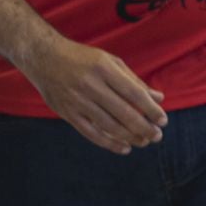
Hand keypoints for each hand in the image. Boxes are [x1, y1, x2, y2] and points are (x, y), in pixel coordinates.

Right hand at [20, 36, 164, 153]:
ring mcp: (76, 100)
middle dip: (144, 128)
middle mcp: (90, 84)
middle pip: (124, 113)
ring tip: (143, 141)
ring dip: (130, 137)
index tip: (162, 120)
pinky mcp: (66, 112)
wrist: (42, 56)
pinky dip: (109, 143)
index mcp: (103, 68)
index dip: (151, 110)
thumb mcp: (109, 61)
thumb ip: (133, 80)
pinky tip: (124, 148)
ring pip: (109, 126)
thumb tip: (158, 98)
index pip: (134, 93)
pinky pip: (90, 133)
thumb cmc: (80, 58)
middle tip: (157, 136)